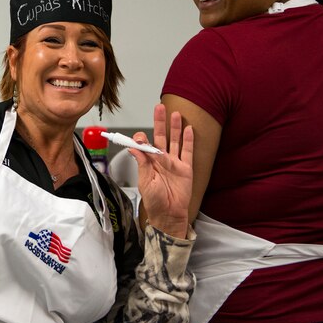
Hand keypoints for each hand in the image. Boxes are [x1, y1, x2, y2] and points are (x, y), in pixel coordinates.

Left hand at [128, 104, 192, 238]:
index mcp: (149, 162)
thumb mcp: (145, 182)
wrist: (169, 214)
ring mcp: (174, 163)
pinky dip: (188, 140)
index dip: (142, 138)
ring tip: (174, 113)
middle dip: (160, 122)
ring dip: (175, 127)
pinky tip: (189, 129)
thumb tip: (133, 148)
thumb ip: (142, 164)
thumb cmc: (154, 201)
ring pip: (175, 141)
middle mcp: (161, 160)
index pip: (145, 145)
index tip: (139, 135)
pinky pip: (188, 151)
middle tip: (159, 107)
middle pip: (161, 137)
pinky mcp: (186, 168)